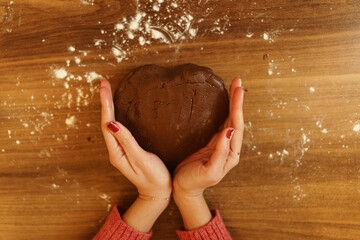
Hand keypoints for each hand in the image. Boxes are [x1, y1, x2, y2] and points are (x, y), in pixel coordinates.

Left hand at [100, 79, 171, 231]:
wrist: (158, 192)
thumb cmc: (154, 177)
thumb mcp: (142, 159)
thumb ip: (127, 141)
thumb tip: (112, 123)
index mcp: (116, 152)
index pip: (107, 123)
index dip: (106, 103)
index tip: (104, 87)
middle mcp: (115, 150)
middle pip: (106, 121)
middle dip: (105, 101)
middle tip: (104, 83)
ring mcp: (120, 149)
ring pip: (111, 124)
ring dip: (108, 107)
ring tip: (107, 92)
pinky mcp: (127, 148)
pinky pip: (118, 128)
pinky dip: (116, 115)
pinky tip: (118, 109)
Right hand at [173, 77, 244, 229]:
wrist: (184, 188)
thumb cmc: (195, 181)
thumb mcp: (209, 171)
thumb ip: (220, 152)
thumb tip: (228, 131)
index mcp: (230, 154)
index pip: (236, 126)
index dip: (237, 107)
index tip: (237, 90)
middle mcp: (228, 146)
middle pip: (235, 119)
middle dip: (237, 100)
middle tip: (237, 81)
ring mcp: (221, 143)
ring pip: (230, 119)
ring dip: (233, 103)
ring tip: (234, 86)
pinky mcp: (212, 142)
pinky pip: (220, 122)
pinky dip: (224, 110)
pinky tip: (223, 102)